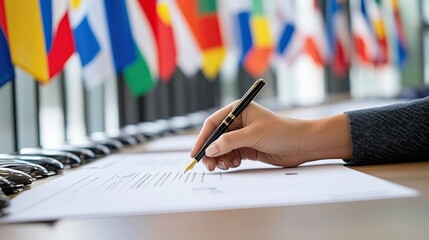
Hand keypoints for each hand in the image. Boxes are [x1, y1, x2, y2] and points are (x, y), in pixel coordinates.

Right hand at [191, 102, 351, 170]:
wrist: (302, 144)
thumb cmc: (280, 132)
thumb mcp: (252, 135)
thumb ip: (229, 142)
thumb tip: (210, 150)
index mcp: (238, 110)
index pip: (213, 123)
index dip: (203, 138)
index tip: (196, 153)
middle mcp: (238, 122)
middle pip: (216, 138)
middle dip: (211, 152)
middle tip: (209, 165)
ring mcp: (243, 135)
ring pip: (223, 148)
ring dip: (221, 158)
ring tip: (226, 165)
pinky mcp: (248, 147)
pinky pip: (231, 155)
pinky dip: (230, 160)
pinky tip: (235, 163)